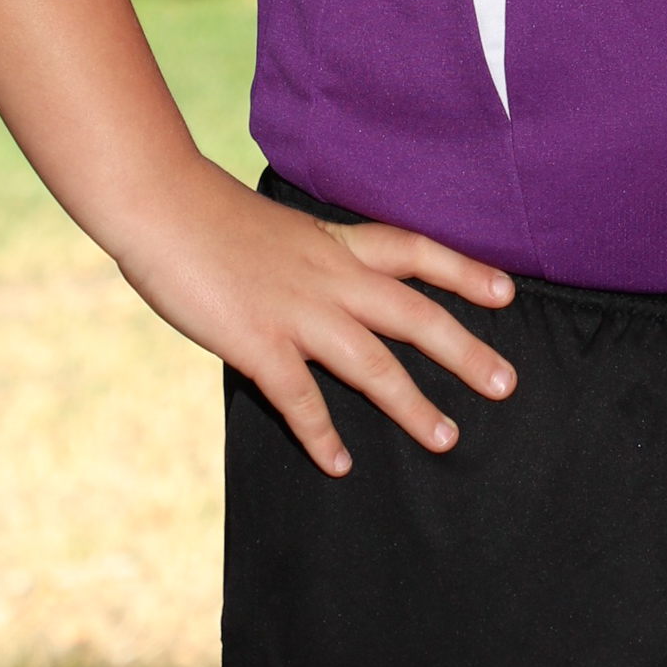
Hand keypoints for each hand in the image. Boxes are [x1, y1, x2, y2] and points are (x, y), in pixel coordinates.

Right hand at [113, 155, 517, 473]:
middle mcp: (330, 276)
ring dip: (413, 405)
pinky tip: (339, 464)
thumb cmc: (210, 215)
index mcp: (335, 242)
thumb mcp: (281, 229)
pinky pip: (300, 398)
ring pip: (373, 363)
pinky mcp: (257, 341)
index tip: (506, 293)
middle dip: (464, 351)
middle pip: (414, 314)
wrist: (160, 203)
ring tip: (446, 438)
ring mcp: (296, 311)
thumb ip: (310, 259)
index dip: (463, 271)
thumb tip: (326, 285)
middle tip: (505, 384)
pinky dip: (322, 434)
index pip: (415, 251)